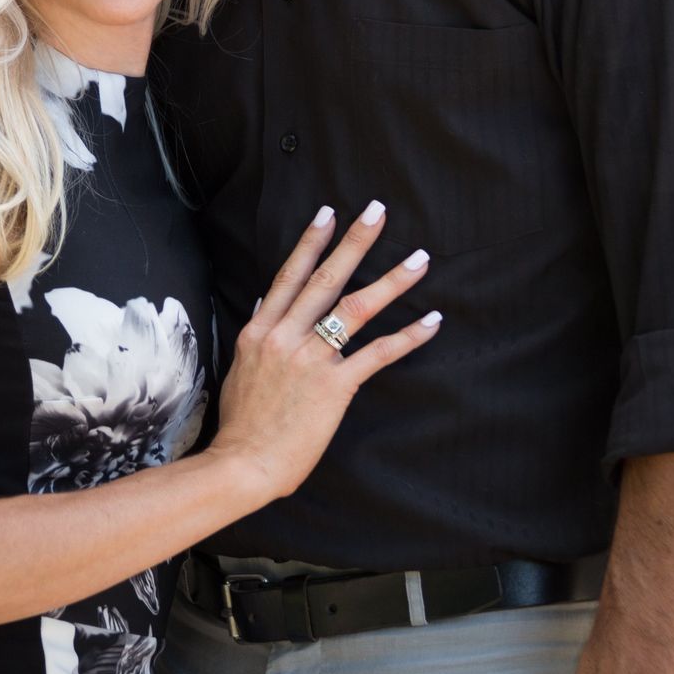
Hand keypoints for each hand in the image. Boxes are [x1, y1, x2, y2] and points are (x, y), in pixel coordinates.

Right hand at [210, 201, 439, 501]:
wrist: (244, 462)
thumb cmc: (243, 422)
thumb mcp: (242, 367)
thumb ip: (260, 333)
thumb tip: (268, 302)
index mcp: (261, 330)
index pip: (290, 275)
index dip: (311, 242)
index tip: (329, 213)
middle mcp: (285, 337)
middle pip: (325, 279)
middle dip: (354, 242)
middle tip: (377, 210)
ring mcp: (310, 360)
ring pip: (355, 309)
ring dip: (390, 281)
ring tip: (418, 259)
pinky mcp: (335, 387)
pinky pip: (377, 354)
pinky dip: (407, 336)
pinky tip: (430, 321)